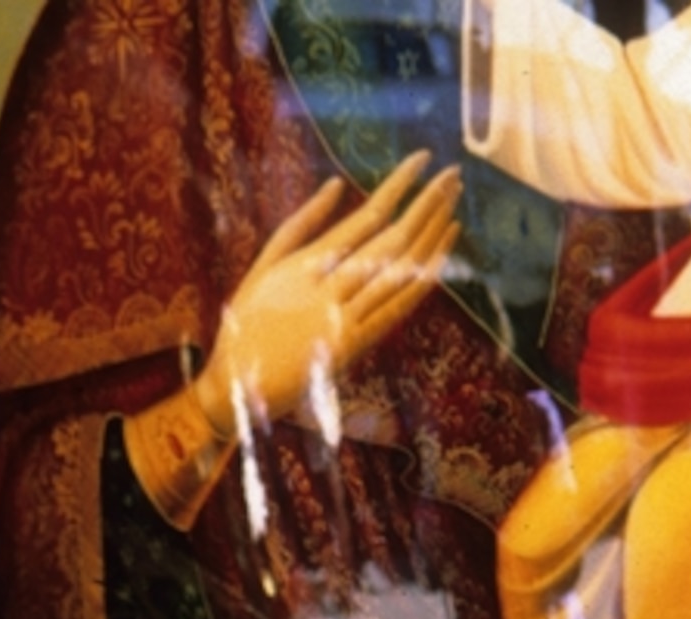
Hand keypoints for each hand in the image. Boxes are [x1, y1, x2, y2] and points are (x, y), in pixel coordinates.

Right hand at [195, 154, 461, 437]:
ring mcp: (343, 320)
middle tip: (452, 175)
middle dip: (425, 204)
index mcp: (304, 264)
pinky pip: (396, 310)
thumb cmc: (247, 324)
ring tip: (454, 203)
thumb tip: (336, 185)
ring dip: (430, 236)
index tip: (422, 159)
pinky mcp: (353, 347)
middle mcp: (328, 289)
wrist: (236, 388)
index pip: (365, 217)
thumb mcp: (264, 266)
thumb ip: (300, 224)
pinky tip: (443, 256)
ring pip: (399, 273)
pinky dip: (422, 282)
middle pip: (390, 239)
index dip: (398, 186)